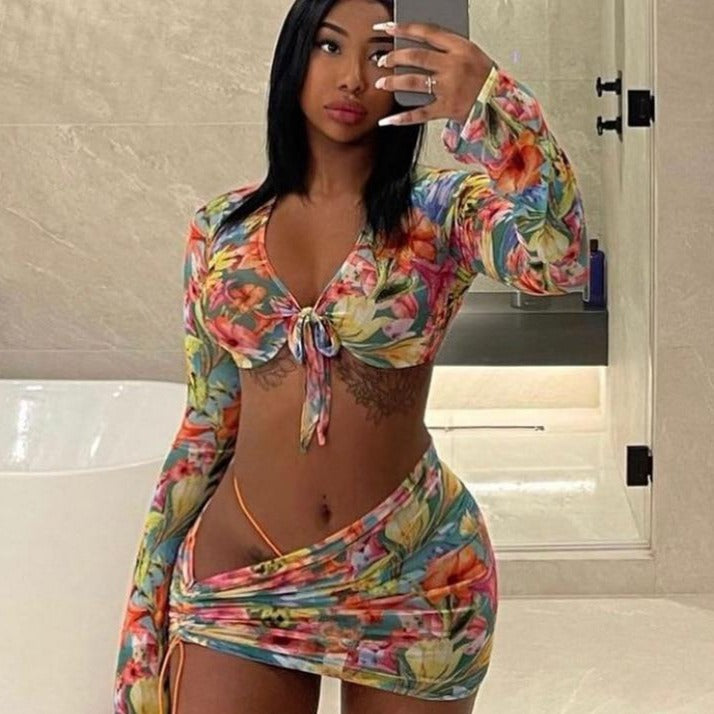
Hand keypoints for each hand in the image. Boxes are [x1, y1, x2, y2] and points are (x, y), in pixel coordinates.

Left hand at [373, 21, 494, 126]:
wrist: (500, 103)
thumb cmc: (486, 79)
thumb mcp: (471, 54)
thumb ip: (448, 49)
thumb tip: (420, 46)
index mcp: (460, 47)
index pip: (427, 32)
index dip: (404, 28)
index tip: (387, 27)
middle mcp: (453, 65)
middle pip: (416, 56)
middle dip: (395, 56)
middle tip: (383, 60)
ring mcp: (449, 87)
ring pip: (414, 81)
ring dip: (394, 81)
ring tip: (381, 82)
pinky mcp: (446, 108)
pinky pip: (420, 113)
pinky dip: (402, 117)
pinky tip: (388, 120)